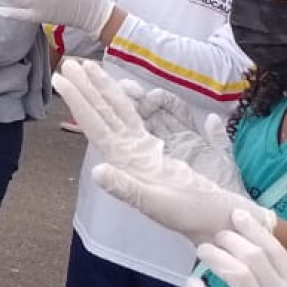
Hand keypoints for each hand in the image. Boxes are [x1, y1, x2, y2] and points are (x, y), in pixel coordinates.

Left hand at [57, 58, 270, 241]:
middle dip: (88, 87)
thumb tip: (97, 171)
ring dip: (106, 92)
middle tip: (70, 62)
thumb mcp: (157, 204)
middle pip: (106, 113)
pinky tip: (136, 94)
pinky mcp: (169, 153)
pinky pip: (147, 121)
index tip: (62, 78)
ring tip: (90, 69)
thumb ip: (127, 189)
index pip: (98, 124)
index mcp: (127, 162)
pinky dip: (139, 106)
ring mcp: (148, 152)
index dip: (80, 100)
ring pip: (123, 114)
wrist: (223, 224)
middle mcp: (133, 153)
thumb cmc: (192, 216)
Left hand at [187, 211, 286, 286]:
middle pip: (253, 257)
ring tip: (202, 253)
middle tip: (215, 237)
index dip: (257, 231)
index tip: (241, 216)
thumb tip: (257, 264)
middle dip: (231, 241)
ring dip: (214, 258)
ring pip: (235, 273)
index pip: (277, 253)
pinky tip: (192, 284)